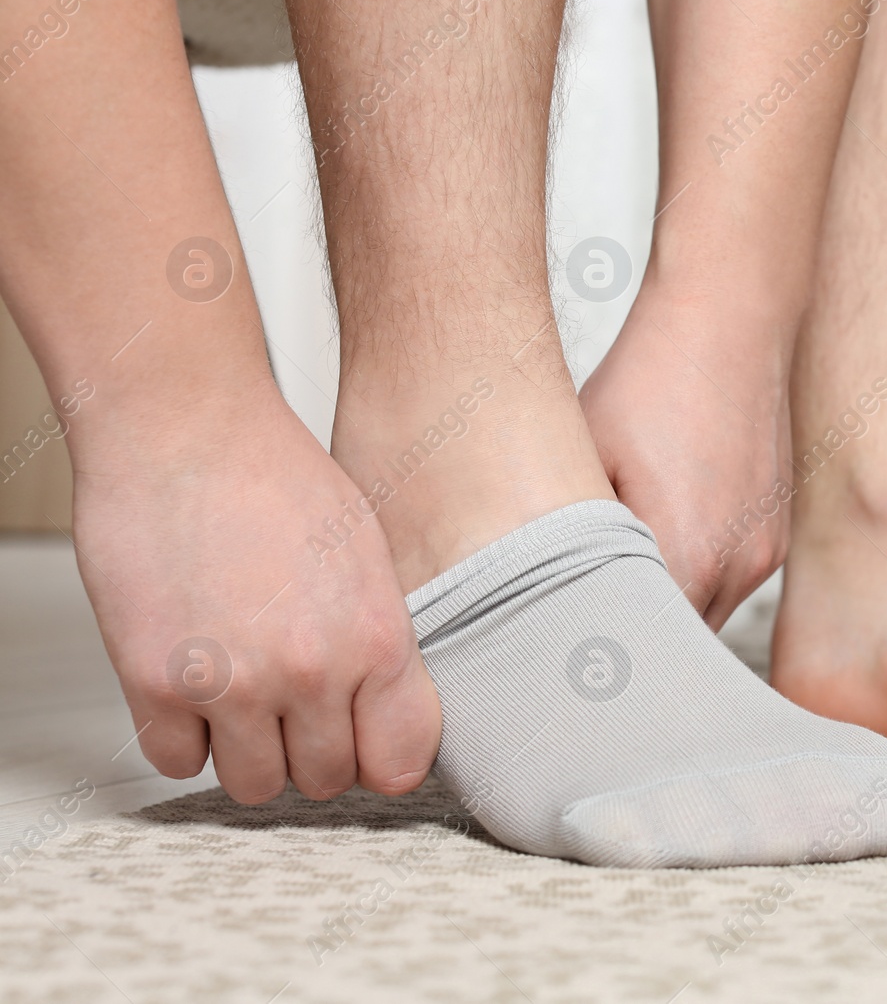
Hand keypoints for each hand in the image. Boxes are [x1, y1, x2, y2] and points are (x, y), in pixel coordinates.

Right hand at [69, 383, 439, 802]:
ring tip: (241, 691)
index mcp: (376, 638)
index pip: (400, 760)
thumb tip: (385, 719)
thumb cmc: (275, 478)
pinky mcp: (155, 683)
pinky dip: (183, 737)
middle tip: (290, 703)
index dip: (378, 757)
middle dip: (310, 748)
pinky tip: (192, 685)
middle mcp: (312, 672)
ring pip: (255, 784)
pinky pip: (178, 762)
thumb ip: (379, 645)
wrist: (185, 430)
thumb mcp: (367, 559)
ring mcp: (232, 682)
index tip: (360, 740)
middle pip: (326, 779)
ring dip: (247, 749)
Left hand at [581, 293, 791, 630]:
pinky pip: (729, 585)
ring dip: (665, 611)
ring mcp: (765, 554)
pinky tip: (664, 546)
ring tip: (618, 587)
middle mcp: (737, 568)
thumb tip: (538, 594)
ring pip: (704, 618)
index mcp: (688, 557)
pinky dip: (694, 581)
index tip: (562, 660)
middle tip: (580, 641)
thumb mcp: (584, 457)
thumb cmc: (648, 383)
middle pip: (674, 647)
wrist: (728, 324)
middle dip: (630, 644)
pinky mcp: (776, 536)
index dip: (598, 656)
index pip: (638, 650)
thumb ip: (568, 541)